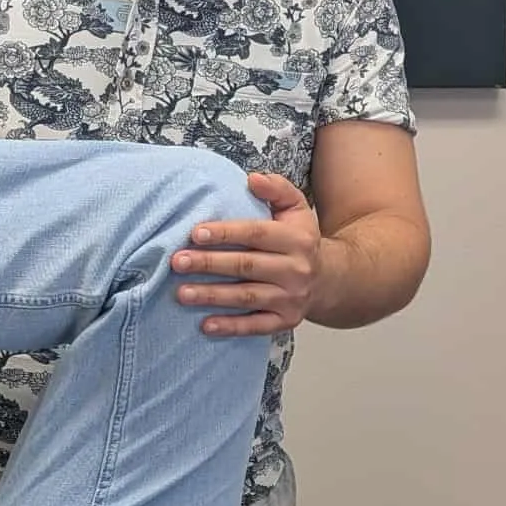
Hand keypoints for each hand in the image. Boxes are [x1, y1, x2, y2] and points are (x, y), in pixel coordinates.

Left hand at [171, 171, 321, 335]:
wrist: (328, 279)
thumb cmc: (299, 239)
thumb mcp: (295, 208)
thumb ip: (276, 189)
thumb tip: (252, 178)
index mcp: (297, 239)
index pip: (256, 234)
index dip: (225, 233)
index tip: (195, 233)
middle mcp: (296, 269)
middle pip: (246, 266)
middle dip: (209, 264)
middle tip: (177, 262)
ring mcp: (291, 298)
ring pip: (247, 297)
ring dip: (212, 296)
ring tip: (182, 293)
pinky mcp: (286, 321)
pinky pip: (256, 326)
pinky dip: (230, 327)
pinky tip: (205, 325)